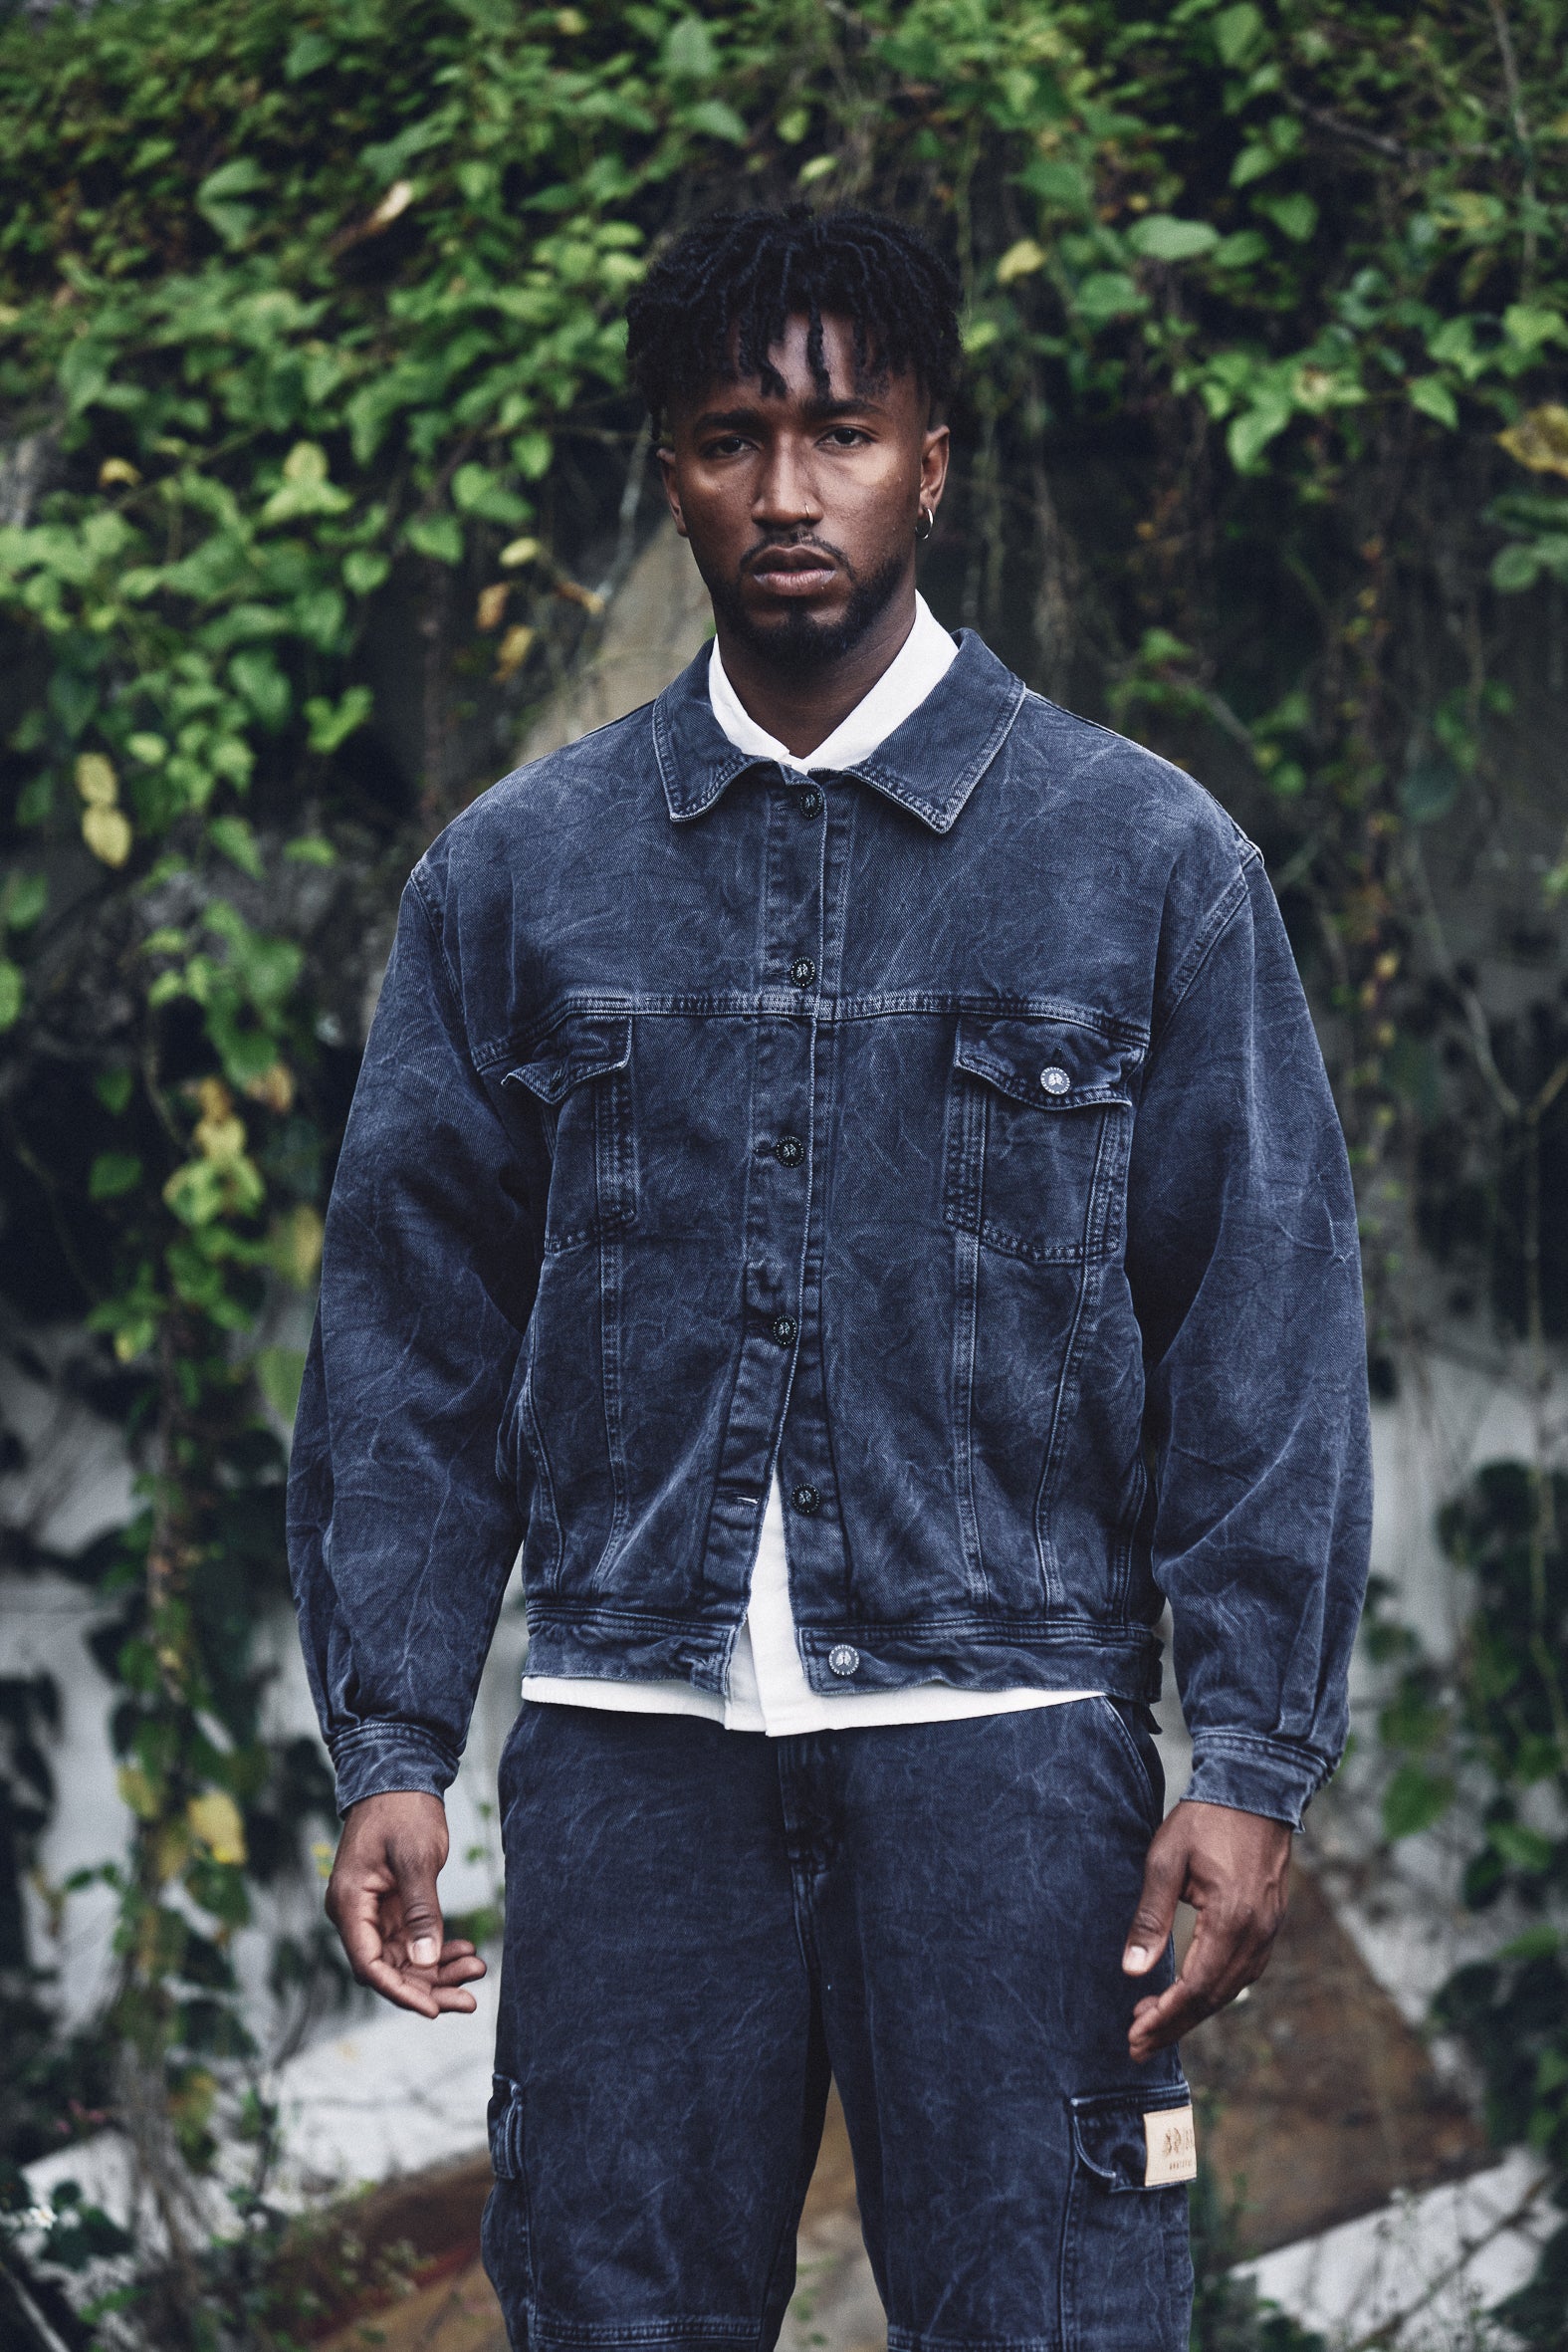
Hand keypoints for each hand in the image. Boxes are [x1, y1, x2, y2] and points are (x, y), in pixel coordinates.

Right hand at [325, 1791, 488, 2018]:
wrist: (400, 1774)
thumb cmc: (402, 1811)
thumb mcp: (416, 1859)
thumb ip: (421, 1911)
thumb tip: (426, 1961)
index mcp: (349, 1904)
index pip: (369, 1965)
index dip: (401, 1992)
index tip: (434, 2008)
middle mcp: (356, 1914)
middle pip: (389, 1969)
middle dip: (428, 1987)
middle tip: (470, 2000)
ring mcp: (374, 1911)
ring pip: (404, 1958)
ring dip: (438, 1970)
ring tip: (476, 1971)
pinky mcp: (392, 1905)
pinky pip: (413, 1939)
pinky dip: (438, 1948)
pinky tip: (466, 1950)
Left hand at [1121, 1799, 1290, 2062]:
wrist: (1254, 1789)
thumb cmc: (1205, 1820)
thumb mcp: (1165, 1861)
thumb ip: (1150, 1919)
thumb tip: (1133, 1972)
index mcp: (1231, 1920)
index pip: (1195, 1988)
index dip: (1164, 2016)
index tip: (1135, 2034)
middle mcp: (1256, 1934)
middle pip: (1213, 1998)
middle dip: (1174, 2024)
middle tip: (1138, 2044)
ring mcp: (1268, 1931)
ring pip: (1230, 1989)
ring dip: (1192, 2011)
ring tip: (1153, 2021)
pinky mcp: (1270, 1924)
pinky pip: (1242, 1972)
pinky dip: (1213, 1990)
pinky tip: (1188, 1993)